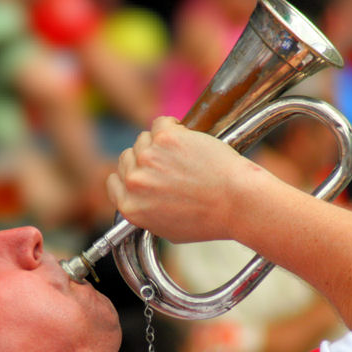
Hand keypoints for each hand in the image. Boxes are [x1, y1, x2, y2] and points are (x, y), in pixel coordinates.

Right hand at [106, 116, 262, 242]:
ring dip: (161, 142)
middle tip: (172, 163)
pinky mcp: (166, 138)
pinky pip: (162, 122)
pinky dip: (174, 126)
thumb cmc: (211, 219)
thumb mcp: (168, 229)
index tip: (143, 172)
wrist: (237, 203)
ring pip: (145, 139)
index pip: (114, 182)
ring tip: (185, 153)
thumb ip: (147, 211)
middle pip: (128, 157)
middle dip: (147, 159)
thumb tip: (143, 199)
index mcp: (131, 208)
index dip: (130, 175)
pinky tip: (188, 137)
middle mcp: (135, 183)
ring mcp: (148, 158)